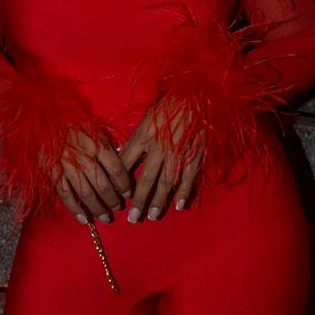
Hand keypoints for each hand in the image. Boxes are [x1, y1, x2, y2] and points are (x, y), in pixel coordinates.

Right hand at [52, 125, 133, 223]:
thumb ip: (108, 147)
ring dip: (98, 208)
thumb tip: (121, 165)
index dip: (125, 185)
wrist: (46, 117)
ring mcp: (68, 167)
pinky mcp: (54, 172)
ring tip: (106, 217)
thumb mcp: (96, 129)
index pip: (117, 171)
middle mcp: (85, 158)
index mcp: (98, 145)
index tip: (128, 193)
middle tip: (118, 208)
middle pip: (103, 185)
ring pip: (86, 193)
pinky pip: (66, 195)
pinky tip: (84, 219)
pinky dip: (75, 209)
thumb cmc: (75, 122)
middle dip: (113, 200)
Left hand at [117, 103, 203, 219]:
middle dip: (138, 200)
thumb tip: (120, 156)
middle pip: (145, 179)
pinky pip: (188, 178)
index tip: (117, 197)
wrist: (197, 96)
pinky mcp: (194, 155)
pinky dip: (183, 193)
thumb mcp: (146, 118)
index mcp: (143, 136)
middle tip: (133, 219)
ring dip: (159, 202)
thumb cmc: (169, 106)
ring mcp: (177, 153)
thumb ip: (135, 139)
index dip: (120, 183)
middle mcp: (158, 148)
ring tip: (152, 216)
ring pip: (166, 183)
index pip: (126, 164)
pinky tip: (178, 205)